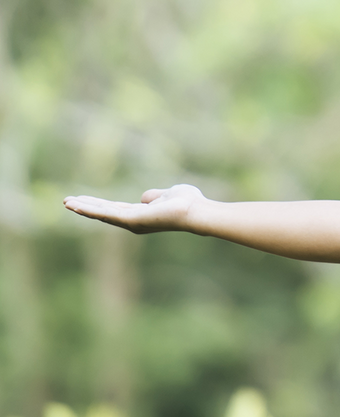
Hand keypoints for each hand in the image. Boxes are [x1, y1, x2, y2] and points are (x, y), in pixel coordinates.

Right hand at [63, 184, 207, 233]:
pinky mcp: (130, 220)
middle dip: (86, 207)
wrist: (196, 210)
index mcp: (142, 215)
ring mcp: (132, 222)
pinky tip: (75, 206)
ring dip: (83, 208)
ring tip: (65, 202)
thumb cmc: (188, 203)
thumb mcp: (166, 194)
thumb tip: (144, 197)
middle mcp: (134, 222)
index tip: (83, 200)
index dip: (99, 204)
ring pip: (102, 213)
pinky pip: (105, 214)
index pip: (115, 209)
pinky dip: (89, 210)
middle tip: (67, 202)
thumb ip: (154, 196)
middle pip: (105, 212)